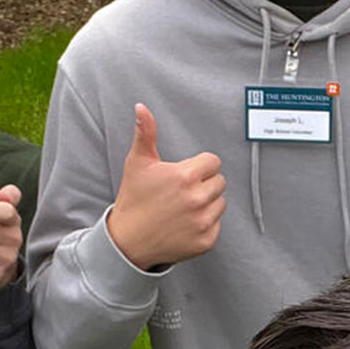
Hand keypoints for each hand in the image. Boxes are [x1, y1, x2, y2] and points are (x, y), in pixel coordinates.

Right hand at [106, 103, 225, 270]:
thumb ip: (145, 133)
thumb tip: (141, 108)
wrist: (128, 240)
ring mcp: (203, 221)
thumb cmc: (134, 199)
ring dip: (207, 203)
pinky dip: (205, 224)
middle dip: (204, 184)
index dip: (199, 166)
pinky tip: (186, 223)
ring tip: (183, 207)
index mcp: (185, 176)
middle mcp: (198, 199)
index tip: (185, 174)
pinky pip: (217, 224)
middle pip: (219, 182)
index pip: (213, 162)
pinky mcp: (206, 240)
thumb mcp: (137, 163)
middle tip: (182, 192)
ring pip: (220, 203)